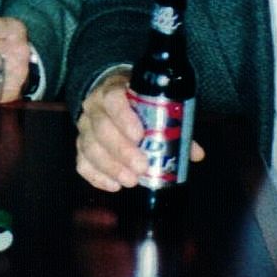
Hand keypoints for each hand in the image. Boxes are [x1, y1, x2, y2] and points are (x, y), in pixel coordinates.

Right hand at [74, 69, 204, 190]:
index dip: (124, 117)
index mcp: (113, 90)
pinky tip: (114, 186)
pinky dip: (97, 177)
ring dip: (111, 167)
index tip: (139, 135)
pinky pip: (82, 163)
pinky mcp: (80, 145)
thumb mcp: (153, 102)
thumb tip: (195, 153)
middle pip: (102, 128)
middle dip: (122, 151)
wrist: (108, 95)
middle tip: (141, 167)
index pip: (113, 99)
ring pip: (90, 148)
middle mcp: (94, 107)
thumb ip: (174, 125)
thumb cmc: (136, 101)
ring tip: (131, 180)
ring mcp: (84, 127)